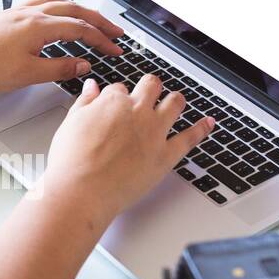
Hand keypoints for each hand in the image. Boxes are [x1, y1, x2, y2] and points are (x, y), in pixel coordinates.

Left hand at [0, 0, 123, 92]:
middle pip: (75, 11)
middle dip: (99, 21)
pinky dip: (58, 7)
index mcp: (39, 26)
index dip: (102, 40)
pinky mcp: (8, 16)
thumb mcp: (28, 74)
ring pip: (58, 3)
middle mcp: (30, 13)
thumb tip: (82, 65)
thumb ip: (59, 68)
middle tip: (115, 32)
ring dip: (80, 11)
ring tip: (92, 20)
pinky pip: (41, 3)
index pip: (81, 29)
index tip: (115, 49)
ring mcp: (18, 12)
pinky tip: (55, 15)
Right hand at [36, 75, 215, 226]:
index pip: (119, 89)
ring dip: (175, 99)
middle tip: (148, 93)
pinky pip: (190, 138)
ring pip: (174, 103)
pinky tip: (208, 123)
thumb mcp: (70, 124)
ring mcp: (154, 132)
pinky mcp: (166, 155)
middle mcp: (137, 112)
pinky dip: (202, 128)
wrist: (82, 192)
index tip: (114, 106)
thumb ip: (84, 102)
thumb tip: (92, 87)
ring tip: (176, 101)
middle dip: (149, 87)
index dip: (117, 97)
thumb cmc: (71, 164)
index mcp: (112, 102)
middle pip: (151, 86)